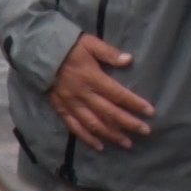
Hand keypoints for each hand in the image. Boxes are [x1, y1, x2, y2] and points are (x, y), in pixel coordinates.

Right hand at [46, 34, 154, 150]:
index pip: (117, 94)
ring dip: (111, 134)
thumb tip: (129, 60)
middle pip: (108, 112)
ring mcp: (71, 103)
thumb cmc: (69, 47)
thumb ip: (108, 52)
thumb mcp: (90, 43)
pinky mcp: (60, 109)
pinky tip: (99, 146)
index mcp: (92, 77)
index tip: (150, 112)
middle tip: (145, 131)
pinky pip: (74, 127)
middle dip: (128, 123)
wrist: (39, 52)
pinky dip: (87, 138)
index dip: (134, 104)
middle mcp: (82, 94)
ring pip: (93, 123)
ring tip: (126, 143)